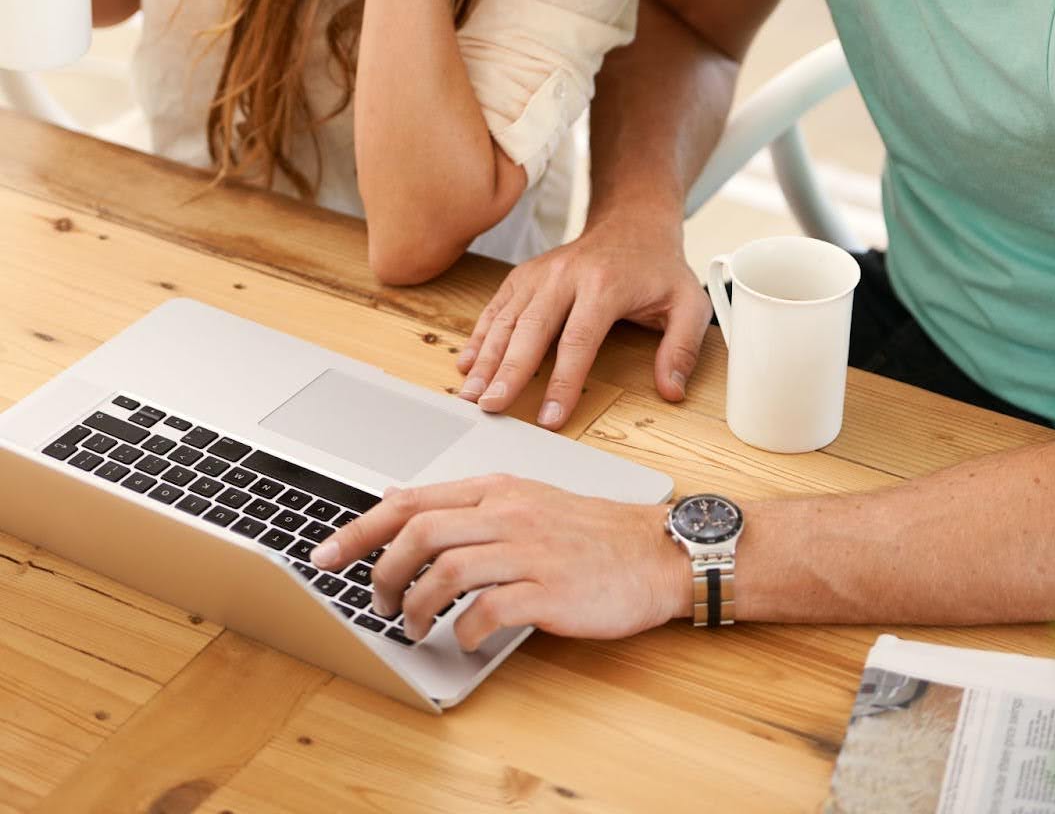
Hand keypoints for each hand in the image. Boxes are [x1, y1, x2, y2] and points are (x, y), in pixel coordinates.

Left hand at [309, 475, 689, 647]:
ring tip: (413, 627)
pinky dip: (464, 629)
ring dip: (416, 605)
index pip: (412, 499)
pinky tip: (464, 638)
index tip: (326, 555)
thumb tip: (401, 500)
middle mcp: (506, 513)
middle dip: (381, 570)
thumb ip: (465, 503)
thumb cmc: (589, 532)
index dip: (360, 528)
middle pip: (419, 530)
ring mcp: (528, 550)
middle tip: (374, 601)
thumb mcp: (523, 500)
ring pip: (445, 569)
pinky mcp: (549, 590)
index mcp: (496, 489)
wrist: (654, 552)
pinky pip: (488, 609)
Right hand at [454, 226, 711, 426]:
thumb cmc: (659, 269)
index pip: (577, 342)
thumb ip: (683, 348)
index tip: (549, 419)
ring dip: (485, 358)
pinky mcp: (525, 274)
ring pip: (507, 319)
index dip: (562, 384)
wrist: (632, 223)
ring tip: (469, 394)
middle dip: (508, 372)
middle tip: (490, 407)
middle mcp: (566, 276)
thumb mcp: (689, 304)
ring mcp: (541, 273)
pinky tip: (467, 363)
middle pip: (530, 330)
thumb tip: (671, 391)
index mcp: (604, 286)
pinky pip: (497, 306)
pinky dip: (480, 335)